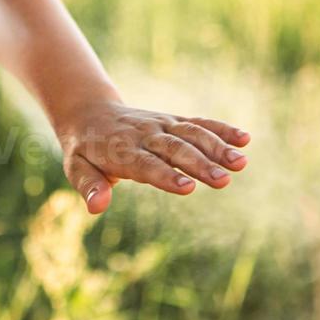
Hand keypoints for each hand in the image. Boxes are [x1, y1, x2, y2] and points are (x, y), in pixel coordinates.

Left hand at [52, 99, 250, 214]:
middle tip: (223, 181)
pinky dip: (221, 129)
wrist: (90, 112)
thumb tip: (96, 207)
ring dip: (217, 147)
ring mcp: (161, 125)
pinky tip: (245, 139)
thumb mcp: (75, 168)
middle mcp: (144, 134)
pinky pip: (198, 123)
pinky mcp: (172, 120)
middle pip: (174, 149)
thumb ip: (88, 186)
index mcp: (120, 150)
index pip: (145, 164)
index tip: (188, 187)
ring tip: (241, 163)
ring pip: (191, 134)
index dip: (165, 175)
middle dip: (199, 164)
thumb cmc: (85, 150)